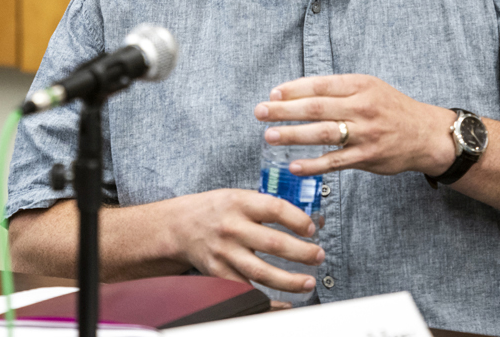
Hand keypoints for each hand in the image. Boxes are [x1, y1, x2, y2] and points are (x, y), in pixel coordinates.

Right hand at [168, 188, 323, 292]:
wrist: (180, 225)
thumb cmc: (217, 209)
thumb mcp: (240, 196)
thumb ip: (268, 206)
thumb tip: (306, 220)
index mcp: (240, 203)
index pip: (275, 209)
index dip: (298, 220)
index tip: (312, 229)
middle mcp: (232, 228)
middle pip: (273, 244)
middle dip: (302, 252)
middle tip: (319, 256)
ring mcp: (225, 253)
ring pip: (261, 272)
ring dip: (289, 280)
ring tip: (308, 283)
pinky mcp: (218, 273)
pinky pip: (245, 291)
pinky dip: (266, 301)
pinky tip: (284, 303)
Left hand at [254, 74, 456, 176]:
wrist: (424, 133)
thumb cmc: (390, 108)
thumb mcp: (369, 87)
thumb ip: (338, 89)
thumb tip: (297, 93)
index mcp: (360, 85)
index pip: (320, 84)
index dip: (293, 89)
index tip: (272, 94)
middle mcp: (362, 107)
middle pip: (316, 107)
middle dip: (284, 110)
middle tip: (260, 112)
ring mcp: (365, 133)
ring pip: (322, 133)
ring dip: (293, 135)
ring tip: (269, 136)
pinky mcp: (367, 157)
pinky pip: (335, 161)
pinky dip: (313, 164)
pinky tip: (294, 165)